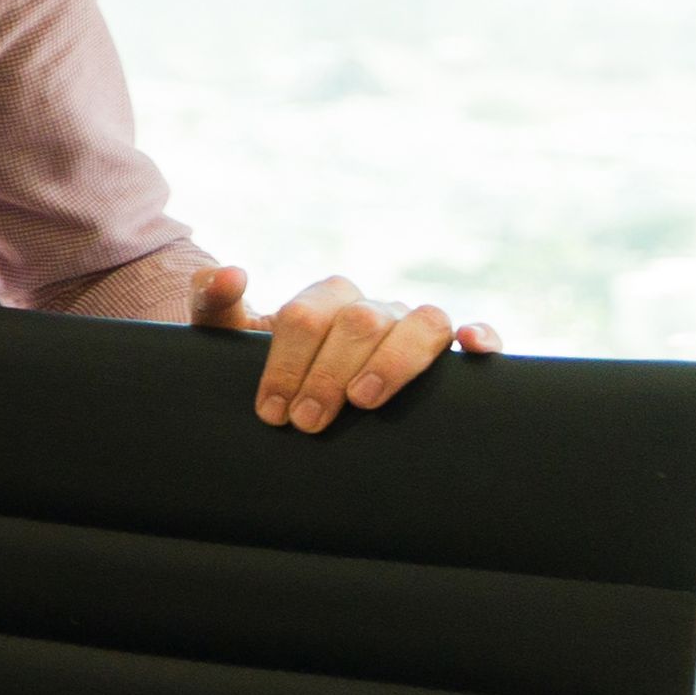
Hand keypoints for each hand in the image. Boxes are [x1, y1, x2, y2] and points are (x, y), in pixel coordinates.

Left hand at [187, 259, 489, 432]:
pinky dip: (481, 335)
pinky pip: (476, 330)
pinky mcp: (450, 351)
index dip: (287, 363)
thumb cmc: (268, 373)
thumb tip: (230, 272)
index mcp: (324, 301)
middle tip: (306, 422)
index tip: (273, 411)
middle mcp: (372, 309)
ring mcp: (413, 327)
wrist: (303, 404)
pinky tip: (474, 352)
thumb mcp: (232, 343)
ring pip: (422, 321)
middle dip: (329, 373)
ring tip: (364, 401)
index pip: (307, 316)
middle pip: (360, 322)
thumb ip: (214, 305)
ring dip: (394, 360)